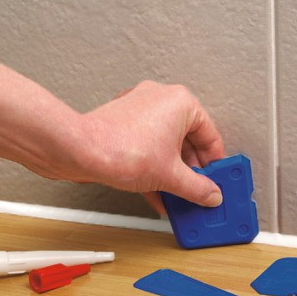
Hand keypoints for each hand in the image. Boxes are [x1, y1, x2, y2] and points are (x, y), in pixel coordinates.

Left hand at [78, 81, 224, 213]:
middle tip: (198, 190)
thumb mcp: (171, 176)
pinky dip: (155, 168)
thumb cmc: (121, 149)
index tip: (217, 180)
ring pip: (166, 146)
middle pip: (188, 141)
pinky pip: (148, 146)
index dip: (215, 163)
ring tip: (178, 196)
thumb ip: (198, 188)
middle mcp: (161, 99)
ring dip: (173, 173)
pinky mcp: (124, 122)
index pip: (211, 136)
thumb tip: (210, 194)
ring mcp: (140, 109)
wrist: (79, 151)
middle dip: (192, 171)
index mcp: (181, 103)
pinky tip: (158, 193)